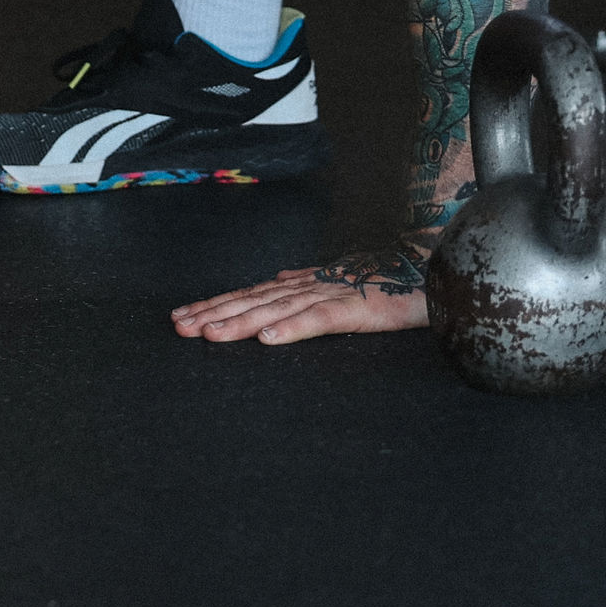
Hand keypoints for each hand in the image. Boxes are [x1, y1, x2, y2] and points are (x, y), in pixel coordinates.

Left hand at [170, 246, 430, 344]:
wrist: (425, 268)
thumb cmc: (381, 279)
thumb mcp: (336, 283)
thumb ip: (305, 284)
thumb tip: (277, 278)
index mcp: (300, 284)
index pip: (249, 295)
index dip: (215, 305)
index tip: (182, 316)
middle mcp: (306, 286)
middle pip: (252, 301)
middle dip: (214, 314)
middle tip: (180, 326)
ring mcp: (329, 295)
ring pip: (276, 309)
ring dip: (241, 321)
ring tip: (210, 333)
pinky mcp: (353, 309)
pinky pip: (318, 320)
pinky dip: (291, 328)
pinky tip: (268, 338)